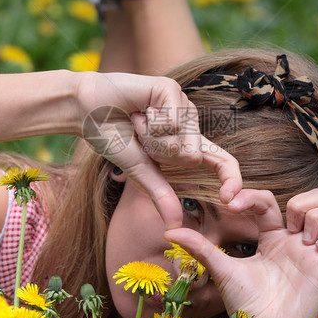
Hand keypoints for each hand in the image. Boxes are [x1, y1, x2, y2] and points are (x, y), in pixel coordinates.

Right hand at [75, 71, 241, 227]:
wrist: (85, 110)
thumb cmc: (113, 137)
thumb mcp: (139, 171)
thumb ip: (160, 194)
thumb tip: (174, 227)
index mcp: (185, 142)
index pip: (221, 161)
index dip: (231, 179)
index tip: (228, 200)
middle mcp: (189, 123)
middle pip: (193, 157)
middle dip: (160, 155)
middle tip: (140, 137)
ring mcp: (182, 104)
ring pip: (182, 141)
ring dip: (151, 139)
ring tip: (136, 122)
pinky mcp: (171, 90)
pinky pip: (171, 122)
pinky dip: (148, 124)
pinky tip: (137, 111)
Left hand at [164, 188, 317, 317]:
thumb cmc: (244, 307)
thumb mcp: (222, 270)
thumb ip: (200, 248)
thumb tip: (169, 231)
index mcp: (270, 238)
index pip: (268, 201)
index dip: (251, 195)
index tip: (230, 204)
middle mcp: (295, 241)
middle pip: (312, 197)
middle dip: (299, 199)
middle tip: (284, 222)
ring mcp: (314, 251)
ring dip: (315, 215)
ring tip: (302, 239)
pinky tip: (314, 248)